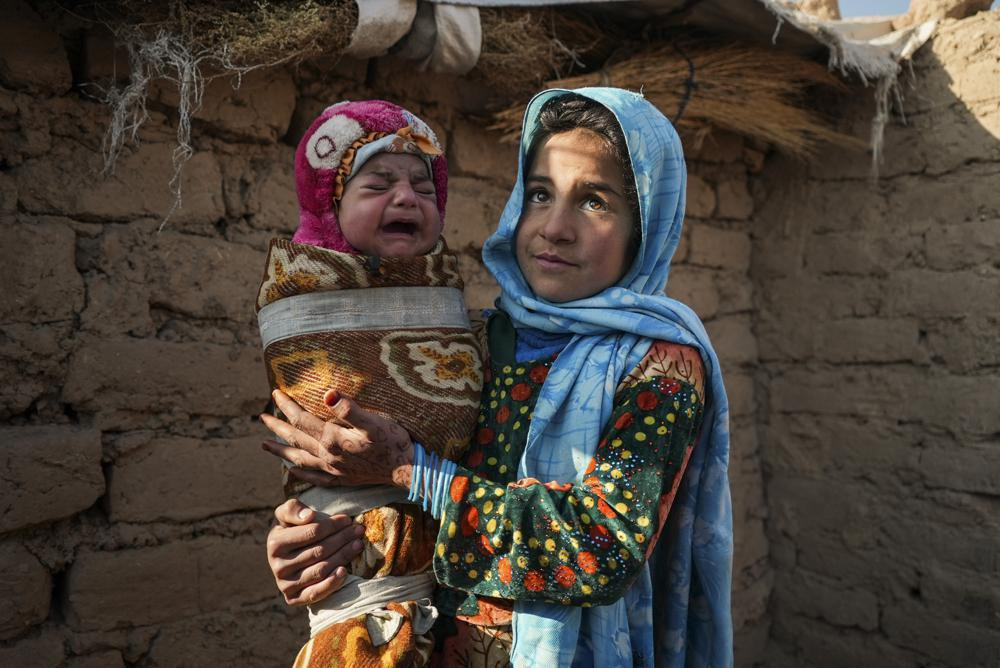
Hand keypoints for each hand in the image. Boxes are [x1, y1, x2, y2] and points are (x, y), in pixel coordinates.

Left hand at [260, 389, 413, 488]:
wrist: (407, 470)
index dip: (288, 405)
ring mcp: (334, 470)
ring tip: (264, 445)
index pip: (303, 419)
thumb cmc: (393, 442)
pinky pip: (314, 477)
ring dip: (281, 451)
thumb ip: (349, 408)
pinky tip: (292, 470)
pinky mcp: (342, 479)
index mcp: (332, 439)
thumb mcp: (373, 421)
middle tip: (262, 417)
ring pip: (300, 459)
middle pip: (296, 439)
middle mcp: (328, 456)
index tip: (275, 392)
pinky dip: (300, 473)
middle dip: (278, 426)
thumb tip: (327, 394)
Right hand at [266, 498, 365, 605]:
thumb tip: (309, 516)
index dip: (333, 525)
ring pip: (321, 569)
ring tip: (358, 545)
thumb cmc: (292, 530)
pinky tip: (344, 571)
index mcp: (275, 543)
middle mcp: (277, 566)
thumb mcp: (287, 515)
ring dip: (343, 556)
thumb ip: (293, 509)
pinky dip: (331, 583)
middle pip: (319, 551)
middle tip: (358, 531)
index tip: (347, 520)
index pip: (312, 532)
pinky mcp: (293, 599)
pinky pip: (314, 594)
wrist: (288, 556)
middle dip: (342, 539)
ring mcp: (285, 584)